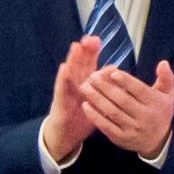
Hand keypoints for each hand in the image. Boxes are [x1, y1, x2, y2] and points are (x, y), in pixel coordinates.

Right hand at [43, 32, 105, 166]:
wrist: (65, 136)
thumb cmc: (82, 116)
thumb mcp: (95, 100)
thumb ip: (103, 85)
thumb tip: (113, 68)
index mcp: (84, 83)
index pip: (88, 65)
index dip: (91, 53)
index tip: (96, 39)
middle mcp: (74, 85)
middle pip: (79, 66)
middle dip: (84, 52)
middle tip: (89, 37)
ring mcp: (66, 93)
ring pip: (70, 74)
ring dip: (73, 60)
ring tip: (76, 46)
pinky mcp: (60, 104)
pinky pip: (62, 90)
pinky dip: (63, 79)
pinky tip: (64, 69)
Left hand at [80, 57, 173, 165]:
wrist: (158, 141)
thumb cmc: (160, 112)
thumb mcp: (168, 95)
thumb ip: (166, 78)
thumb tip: (163, 63)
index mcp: (155, 104)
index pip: (139, 90)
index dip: (125, 81)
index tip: (112, 71)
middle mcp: (145, 117)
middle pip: (123, 100)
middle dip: (106, 87)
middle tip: (92, 75)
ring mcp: (133, 129)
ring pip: (112, 112)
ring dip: (97, 99)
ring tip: (85, 87)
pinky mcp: (121, 138)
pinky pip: (106, 126)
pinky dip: (94, 116)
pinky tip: (85, 105)